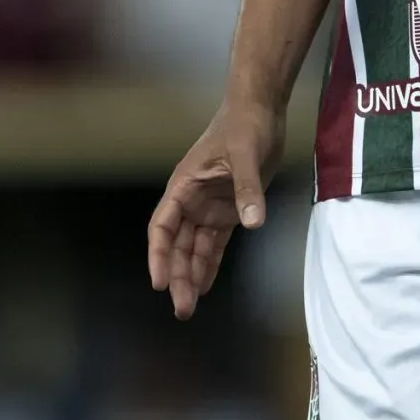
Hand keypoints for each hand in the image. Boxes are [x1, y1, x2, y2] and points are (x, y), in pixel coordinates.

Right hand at [147, 99, 282, 319]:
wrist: (260, 111)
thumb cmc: (245, 126)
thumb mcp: (246, 155)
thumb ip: (248, 190)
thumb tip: (252, 223)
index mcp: (183, 186)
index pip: (162, 226)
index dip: (159, 255)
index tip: (159, 282)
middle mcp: (191, 201)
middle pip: (176, 245)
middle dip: (176, 276)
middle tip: (182, 308)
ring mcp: (208, 207)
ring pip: (193, 248)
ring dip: (191, 275)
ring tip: (190, 306)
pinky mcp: (228, 210)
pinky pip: (215, 243)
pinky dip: (210, 264)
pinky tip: (206, 286)